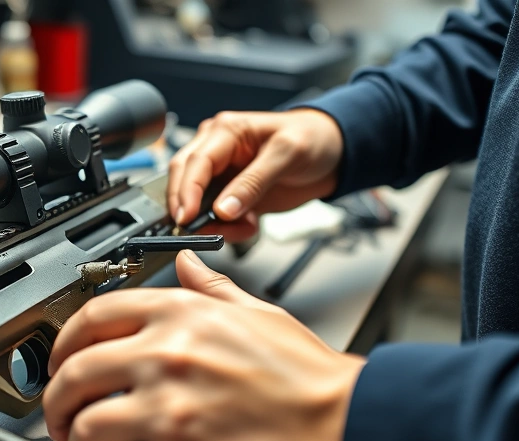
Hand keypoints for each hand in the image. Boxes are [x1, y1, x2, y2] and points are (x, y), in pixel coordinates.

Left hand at [42, 251, 364, 440]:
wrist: (342, 428)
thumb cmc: (308, 378)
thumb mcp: (256, 313)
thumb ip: (211, 289)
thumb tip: (186, 266)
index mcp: (181, 315)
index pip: (92, 316)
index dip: (63, 343)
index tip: (60, 362)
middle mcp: (166, 355)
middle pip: (74, 374)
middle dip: (56, 402)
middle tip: (62, 417)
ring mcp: (168, 408)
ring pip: (85, 428)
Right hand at [167, 109, 343, 241]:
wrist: (334, 154)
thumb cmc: (313, 139)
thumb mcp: (287, 154)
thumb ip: (253, 182)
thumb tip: (223, 208)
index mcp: (225, 132)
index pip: (194, 163)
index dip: (186, 191)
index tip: (186, 217)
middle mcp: (217, 152)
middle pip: (183, 182)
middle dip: (190, 209)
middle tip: (199, 231)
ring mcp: (223, 176)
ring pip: (197, 204)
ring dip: (213, 223)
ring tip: (242, 228)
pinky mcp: (232, 196)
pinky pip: (217, 218)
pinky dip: (228, 229)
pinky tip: (249, 226)